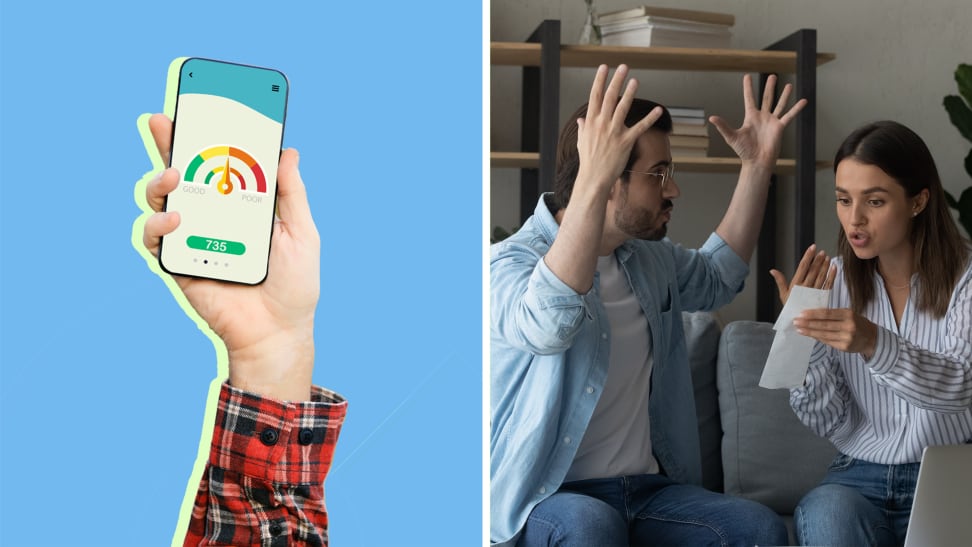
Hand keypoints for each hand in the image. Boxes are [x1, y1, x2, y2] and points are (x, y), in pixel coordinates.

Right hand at [140, 114, 319, 400]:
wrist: (278, 333)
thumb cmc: (294, 286)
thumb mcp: (301, 233)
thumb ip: (291, 194)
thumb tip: (288, 150)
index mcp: (242, 204)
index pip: (220, 162)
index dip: (209, 135)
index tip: (202, 105)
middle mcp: (213, 215)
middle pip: (183, 172)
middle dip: (169, 143)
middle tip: (163, 120)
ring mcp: (192, 238)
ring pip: (161, 199)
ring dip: (159, 180)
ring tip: (173, 175)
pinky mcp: (177, 264)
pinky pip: (155, 239)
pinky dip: (159, 225)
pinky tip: (176, 219)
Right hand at [574, 64, 663, 197]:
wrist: (594, 178)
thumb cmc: (588, 161)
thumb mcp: (581, 142)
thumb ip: (583, 128)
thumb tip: (582, 120)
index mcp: (591, 122)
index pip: (595, 96)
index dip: (600, 80)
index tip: (604, 67)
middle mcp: (602, 124)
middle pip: (610, 97)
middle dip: (616, 80)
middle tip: (623, 67)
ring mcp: (614, 132)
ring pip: (623, 108)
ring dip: (630, 93)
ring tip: (635, 80)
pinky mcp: (626, 141)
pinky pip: (640, 127)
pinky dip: (650, 118)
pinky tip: (659, 110)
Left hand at [709, 74, 806, 166]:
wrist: (756, 161)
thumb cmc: (743, 151)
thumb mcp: (732, 137)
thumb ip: (723, 126)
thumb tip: (711, 118)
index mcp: (750, 117)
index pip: (749, 98)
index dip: (748, 88)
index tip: (747, 76)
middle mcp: (762, 117)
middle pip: (766, 98)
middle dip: (769, 87)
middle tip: (772, 75)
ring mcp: (772, 121)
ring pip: (779, 104)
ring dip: (783, 95)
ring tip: (788, 84)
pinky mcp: (780, 127)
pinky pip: (789, 116)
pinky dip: (796, 109)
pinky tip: (803, 101)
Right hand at [770, 244, 836, 305]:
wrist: (800, 321)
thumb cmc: (790, 307)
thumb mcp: (783, 295)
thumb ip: (779, 281)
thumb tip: (772, 270)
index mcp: (796, 285)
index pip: (802, 267)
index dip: (808, 257)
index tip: (812, 248)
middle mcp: (806, 287)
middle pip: (813, 270)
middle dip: (818, 260)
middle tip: (822, 252)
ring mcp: (815, 292)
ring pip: (821, 276)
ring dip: (825, 266)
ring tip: (827, 257)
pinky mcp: (823, 297)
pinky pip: (829, 284)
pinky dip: (832, 276)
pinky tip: (834, 268)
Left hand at [794, 308, 878, 357]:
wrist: (872, 338)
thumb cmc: (856, 322)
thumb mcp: (848, 314)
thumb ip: (832, 314)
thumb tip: (811, 315)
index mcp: (848, 314)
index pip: (827, 313)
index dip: (813, 314)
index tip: (801, 314)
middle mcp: (848, 326)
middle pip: (824, 325)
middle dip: (808, 323)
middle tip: (795, 322)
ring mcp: (846, 338)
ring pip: (824, 334)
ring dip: (809, 332)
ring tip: (799, 329)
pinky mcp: (844, 347)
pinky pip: (827, 342)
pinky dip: (817, 338)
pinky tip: (809, 335)